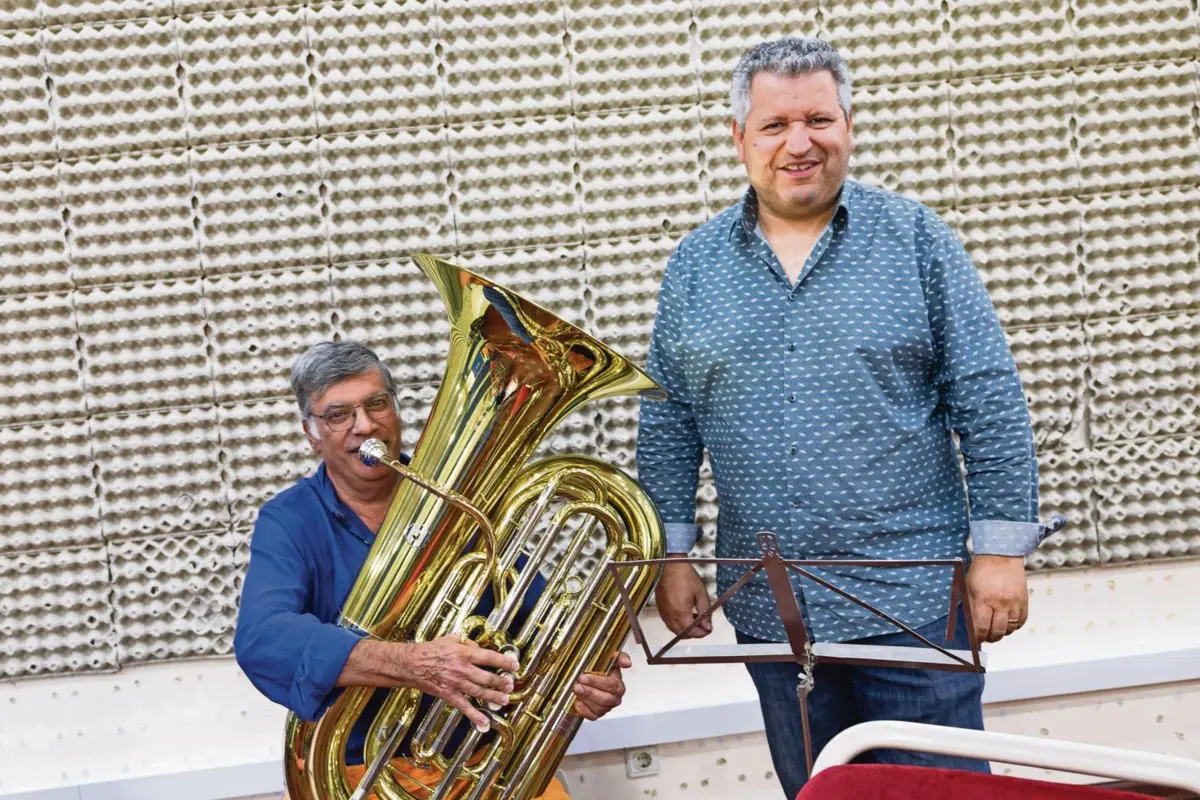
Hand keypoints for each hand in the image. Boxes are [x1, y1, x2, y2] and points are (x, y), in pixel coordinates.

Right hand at [396, 635, 518, 729]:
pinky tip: (484, 722)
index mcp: (464, 653)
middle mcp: (462, 669)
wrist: (412, 664)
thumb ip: (467, 642)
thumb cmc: (431, 650)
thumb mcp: (451, 639)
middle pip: (487, 677)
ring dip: (494, 697)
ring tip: (504, 700)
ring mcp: (456, 683)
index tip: (514, 665)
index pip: (489, 657)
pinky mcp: (449, 694)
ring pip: (479, 692)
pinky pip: (464, 706)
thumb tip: (479, 647)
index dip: (504, 661)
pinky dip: (474, 715)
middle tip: (510, 685)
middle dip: (501, 682)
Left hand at [573, 652, 630, 719]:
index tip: (584, 677)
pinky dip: (584, 711)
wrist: (590, 678)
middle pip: (605, 699)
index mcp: (619, 685)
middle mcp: (615, 698)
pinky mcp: (597, 714)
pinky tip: (577, 703)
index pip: (612, 685)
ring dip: (586, 700)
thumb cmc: (601, 669)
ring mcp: (606, 707)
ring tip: (576, 691)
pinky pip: (593, 716)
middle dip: (590, 692)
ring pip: (599, 708)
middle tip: (578, 685)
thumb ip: (619, 658)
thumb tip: (627, 663)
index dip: (598, 682)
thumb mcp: (610, 658)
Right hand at [655, 557, 712, 637]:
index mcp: (681, 613)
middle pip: (683, 635)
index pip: (692, 633)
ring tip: (694, 618)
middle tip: (703, 624)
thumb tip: (708, 627)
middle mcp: (670, 616)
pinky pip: (669, 623)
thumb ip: (705, 613)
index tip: (709, 628)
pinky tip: (684, 614)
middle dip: (694, 633)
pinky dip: (678, 624)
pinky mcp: (660, 609)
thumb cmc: (686, 577)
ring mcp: (663, 613)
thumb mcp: (701, 594)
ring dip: (685, 629)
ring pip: (675, 630)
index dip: (703, 633)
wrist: (669, 566)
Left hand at [966, 555, 1028, 643]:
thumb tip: (971, 625)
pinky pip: (1022, 621)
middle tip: (986, 637)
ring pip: (1010, 628)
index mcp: (984, 599)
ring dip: (1002, 632)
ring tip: (996, 629)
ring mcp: (1015, 602)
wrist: (1001, 556)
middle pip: (998, 631)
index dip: (978, 638)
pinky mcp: (1024, 601)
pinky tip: (1007, 623)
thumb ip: (971, 607)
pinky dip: (1014, 626)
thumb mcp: (969, 587)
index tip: (976, 640)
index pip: (981, 627)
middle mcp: (1001, 603)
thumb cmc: (982, 570)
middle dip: (990, 638)